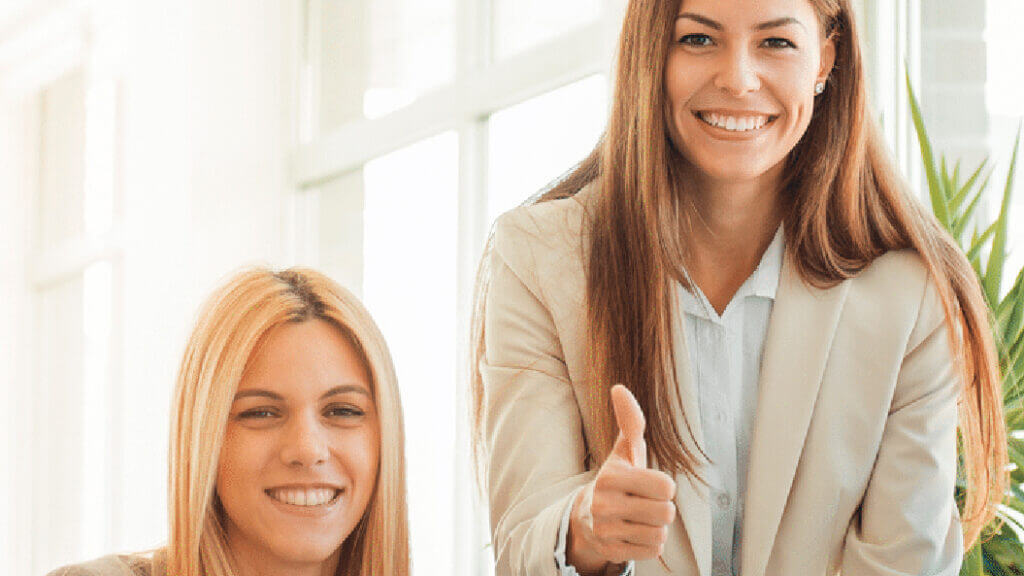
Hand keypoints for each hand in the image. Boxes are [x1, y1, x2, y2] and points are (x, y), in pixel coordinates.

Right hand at [567, 385, 676, 573]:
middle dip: (661, 508)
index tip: (648, 484)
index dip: (664, 486)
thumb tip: (619, 388)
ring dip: (656, 526)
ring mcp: (606, 530)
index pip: (666, 488)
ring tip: (639, 517)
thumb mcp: (625, 450)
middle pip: (666, 513)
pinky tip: (634, 532)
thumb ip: (630, 420)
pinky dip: (649, 544)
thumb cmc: (617, 479)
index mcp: (611, 477)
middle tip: (644, 503)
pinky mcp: (611, 551)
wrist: (587, 517)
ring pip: (660, 534)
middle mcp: (605, 504)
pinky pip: (653, 551)